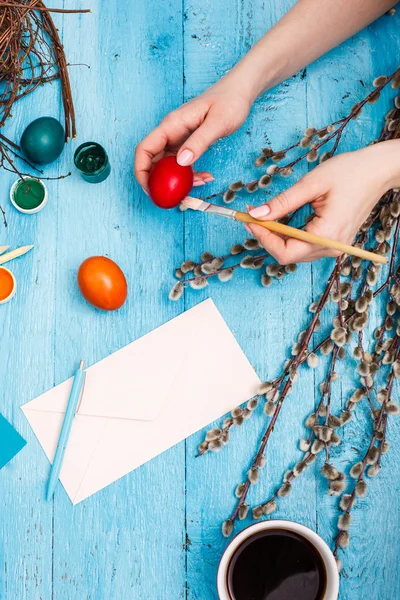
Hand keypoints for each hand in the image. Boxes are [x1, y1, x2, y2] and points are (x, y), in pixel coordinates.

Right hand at [134, 78, 251, 191]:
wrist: (240, 91)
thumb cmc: (230, 101)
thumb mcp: (217, 123)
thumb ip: (199, 142)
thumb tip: (180, 162)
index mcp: (171, 125)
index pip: (144, 149)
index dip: (141, 171)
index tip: (150, 189)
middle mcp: (171, 132)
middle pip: (153, 161)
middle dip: (160, 182)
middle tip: (175, 196)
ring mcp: (178, 138)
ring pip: (168, 165)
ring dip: (179, 180)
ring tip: (200, 183)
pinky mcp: (188, 143)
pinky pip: (181, 164)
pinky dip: (190, 174)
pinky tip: (206, 177)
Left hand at [245, 142, 399, 263]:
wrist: (378, 171)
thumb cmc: (351, 172)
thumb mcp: (312, 183)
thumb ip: (283, 202)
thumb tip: (256, 213)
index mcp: (327, 235)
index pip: (285, 252)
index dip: (263, 238)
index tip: (248, 220)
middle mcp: (331, 247)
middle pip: (287, 255)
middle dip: (266, 236)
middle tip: (250, 216)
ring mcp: (334, 247)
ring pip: (294, 252)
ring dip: (275, 237)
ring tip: (262, 216)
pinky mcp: (333, 242)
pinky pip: (304, 246)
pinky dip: (288, 236)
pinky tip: (279, 220)